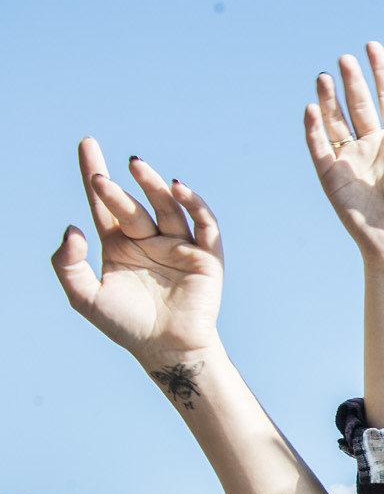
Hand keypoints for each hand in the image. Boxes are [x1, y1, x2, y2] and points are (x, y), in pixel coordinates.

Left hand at [51, 140, 222, 385]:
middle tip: (103, 177)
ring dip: (153, 185)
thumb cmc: (124, 325)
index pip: (104, 204)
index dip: (93, 173)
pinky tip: (178, 189)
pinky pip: (204, 225)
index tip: (86, 144)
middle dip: (118, 188)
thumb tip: (72, 228)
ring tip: (137, 167)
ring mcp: (178, 246)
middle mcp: (148, 240)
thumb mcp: (84, 296)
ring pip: (167, 207)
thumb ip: (67, 264)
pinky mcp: (206, 256)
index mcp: (119, 245)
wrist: (165, 349)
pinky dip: (195, 205)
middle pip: (132, 204)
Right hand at [301, 41, 383, 262]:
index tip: (372, 46)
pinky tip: (312, 107)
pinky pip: (318, 145)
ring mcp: (351, 156)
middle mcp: (373, 142)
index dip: (380, 70)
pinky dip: (313, 127)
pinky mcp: (331, 174)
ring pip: (336, 119)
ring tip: (325, 76)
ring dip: (329, 97)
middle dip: (352, 79)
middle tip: (345, 59)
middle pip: (359, 102)